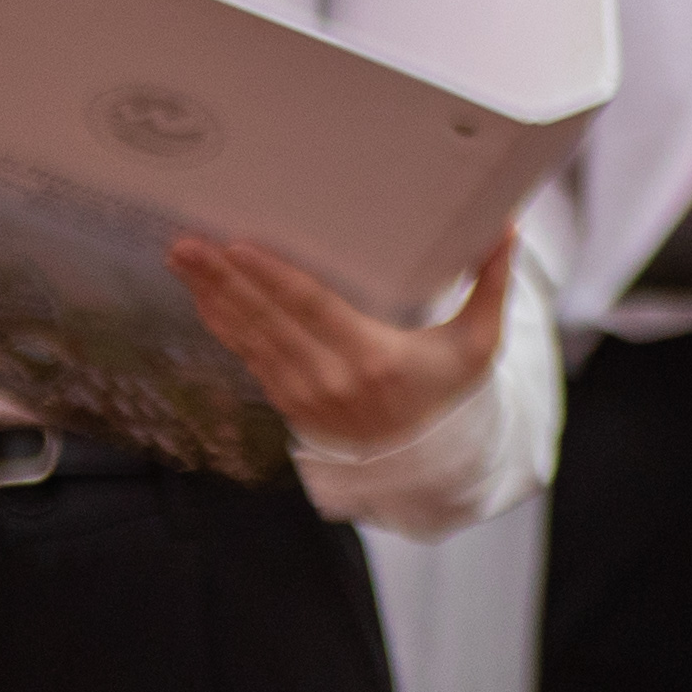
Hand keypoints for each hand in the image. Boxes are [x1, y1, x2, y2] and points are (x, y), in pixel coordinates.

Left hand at [174, 229, 510, 460]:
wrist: (428, 465)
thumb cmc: (452, 393)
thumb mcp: (479, 343)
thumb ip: (491, 284)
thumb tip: (509, 227)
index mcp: (373, 357)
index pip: (311, 308)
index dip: (271, 279)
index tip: (237, 248)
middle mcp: (330, 378)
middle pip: (266, 321)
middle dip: (221, 281)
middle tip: (186, 245)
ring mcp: (304, 396)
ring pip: (248, 340)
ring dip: (211, 298)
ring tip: (181, 261)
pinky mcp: (290, 404)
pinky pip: (248, 359)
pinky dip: (223, 326)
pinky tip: (204, 298)